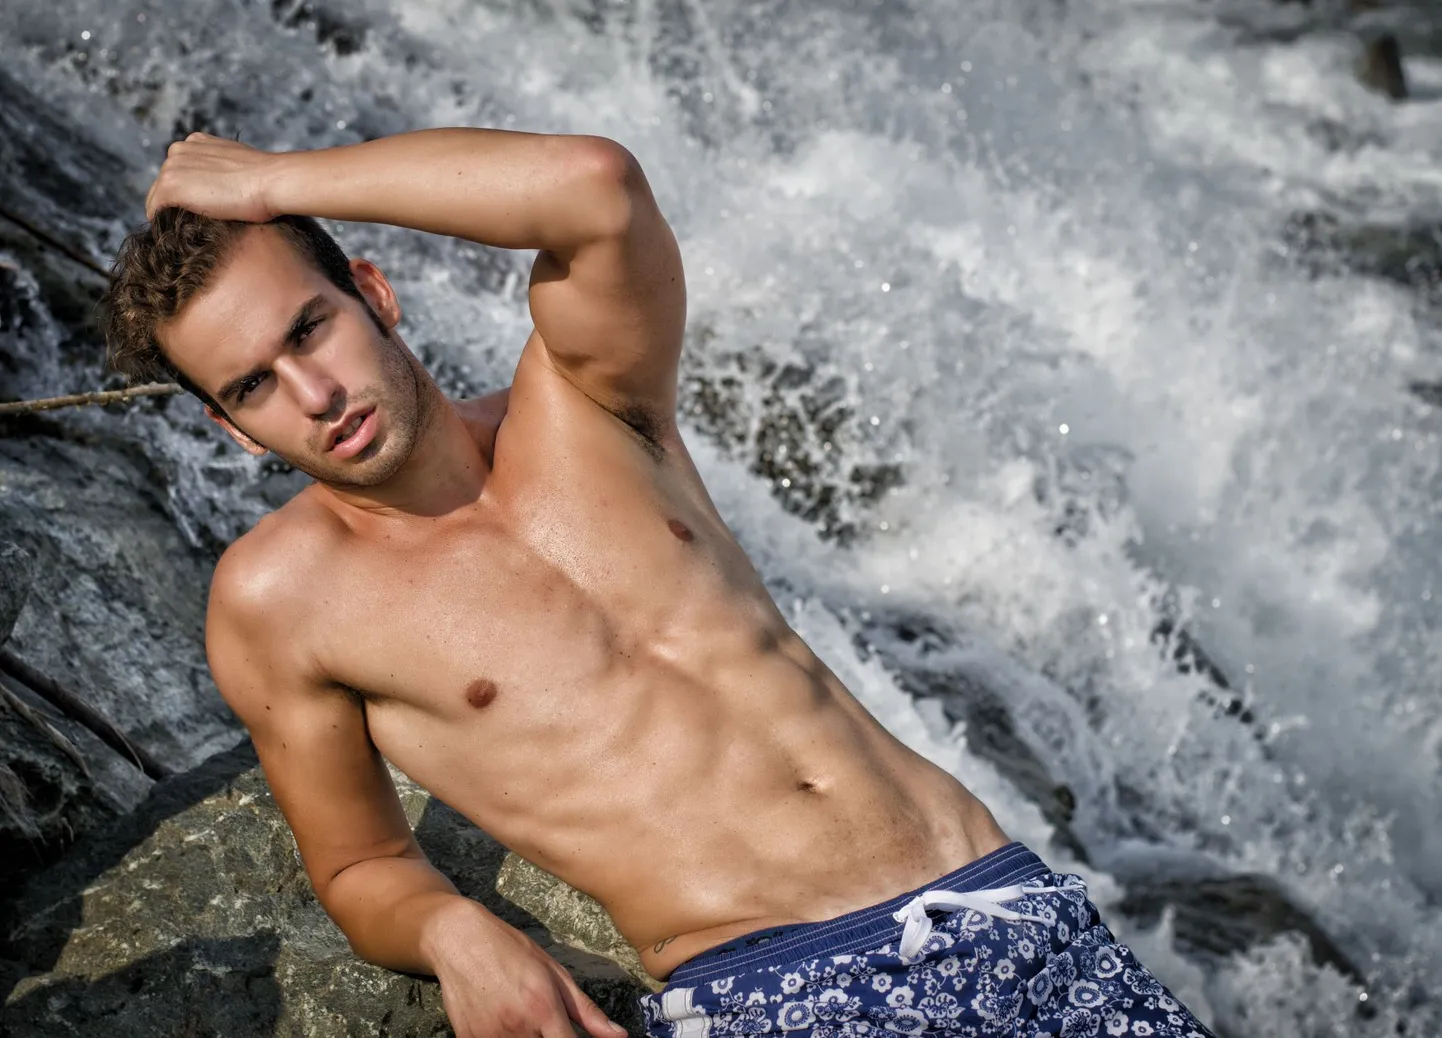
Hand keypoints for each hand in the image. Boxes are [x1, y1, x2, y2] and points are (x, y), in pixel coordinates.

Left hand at [144, 132, 280, 222]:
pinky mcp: (169, 187)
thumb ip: (222, 170)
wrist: (271, 182)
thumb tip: (224, 189)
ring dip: (169, 213)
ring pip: (157, 197)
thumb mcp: (240, 166)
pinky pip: (154, 209)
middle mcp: (178, 149)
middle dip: (176, 203)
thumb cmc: (267, 180)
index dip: (188, 192)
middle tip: (193, 225)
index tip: (200, 209)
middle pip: (165, 183)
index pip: (180, 171)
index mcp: (195, 142)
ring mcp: (171, 167)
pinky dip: (163, 222)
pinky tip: (178, 234)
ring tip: (187, 231)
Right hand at [422, 900, 628, 1037]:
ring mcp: (489, 1037)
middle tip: (546, 1025)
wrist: (459, 940)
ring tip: (524, 1019)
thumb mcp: (555, 973)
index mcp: (544, 1009)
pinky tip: (502, 1022)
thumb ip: (587, 1012)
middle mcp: (517, 1028)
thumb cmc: (511, 951)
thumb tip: (620, 1036)